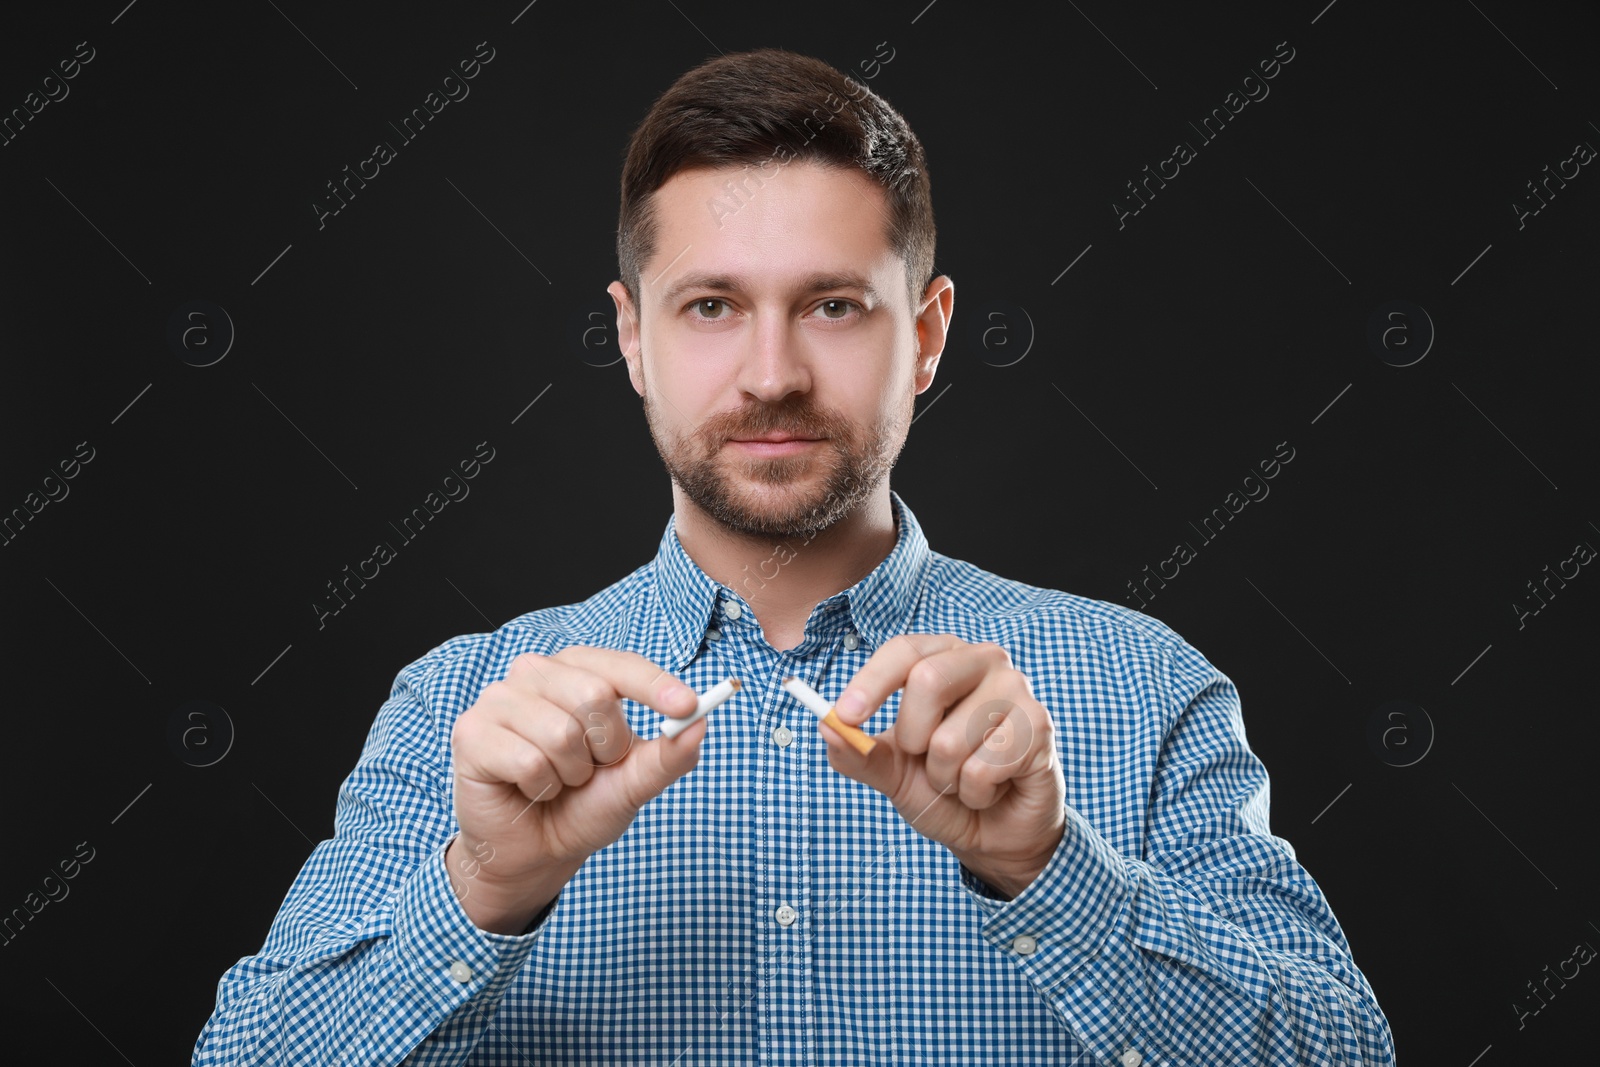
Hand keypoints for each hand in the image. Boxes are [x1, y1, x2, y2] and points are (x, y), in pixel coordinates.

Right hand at [445, 647, 704, 931]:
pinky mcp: (471, 732)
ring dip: (570, 774)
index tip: (688, 705)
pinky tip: (529, 790)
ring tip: (558, 782)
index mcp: (579, 671)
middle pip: (593, 696)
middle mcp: (536, 673)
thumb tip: (701, 723)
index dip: (655, 685)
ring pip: (560, 733)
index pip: (621, 666)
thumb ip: (668, 755)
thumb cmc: (583, 805)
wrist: (535, 851)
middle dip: (605, 748)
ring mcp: (499, 699)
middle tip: (590, 770)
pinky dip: (540, 788)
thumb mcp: (634, 783)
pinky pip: (527, 760)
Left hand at [825, 634, 1065, 897]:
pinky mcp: (1039, 726)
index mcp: (944, 657)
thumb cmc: (944, 788)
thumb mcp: (892, 773)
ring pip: (951, 739)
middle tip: (925, 759)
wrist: (994, 831)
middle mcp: (983, 661)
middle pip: (928, 680)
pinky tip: (992, 789)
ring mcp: (1017, 690)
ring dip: (946, 778)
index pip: (904, 651)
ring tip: (964, 780)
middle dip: (912, 738)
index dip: (870, 682)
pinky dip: (975, 792)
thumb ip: (858, 752)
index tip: (844, 716)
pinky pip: (984, 767)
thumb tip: (824, 727)